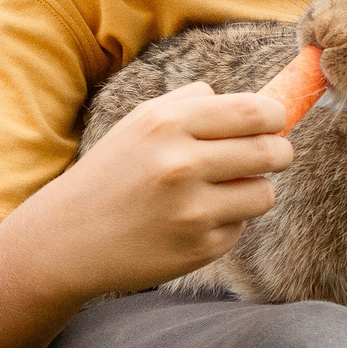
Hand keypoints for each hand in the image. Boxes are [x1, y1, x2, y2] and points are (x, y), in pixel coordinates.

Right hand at [34, 82, 291, 299]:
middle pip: (271, 152)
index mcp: (167, 125)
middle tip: (271, 155)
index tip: (274, 122)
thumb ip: (193, 103)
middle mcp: (180, 165)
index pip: (253, 112)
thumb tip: (259, 99)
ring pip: (264, 193)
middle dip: (278, 152)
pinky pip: (239, 227)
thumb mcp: (140, 124)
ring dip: (254, 190)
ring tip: (225, 190)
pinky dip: (225, 222)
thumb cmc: (111, 174)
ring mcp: (191, 211)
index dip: (275, 116)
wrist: (67, 239)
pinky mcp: (197, 248)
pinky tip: (192, 222)